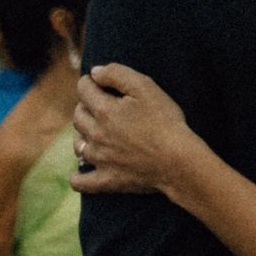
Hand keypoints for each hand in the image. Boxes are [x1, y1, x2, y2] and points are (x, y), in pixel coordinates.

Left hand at [71, 63, 189, 193]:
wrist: (178, 160)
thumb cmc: (165, 120)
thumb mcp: (145, 87)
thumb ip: (117, 74)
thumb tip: (95, 72)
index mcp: (104, 110)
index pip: (83, 90)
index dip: (89, 82)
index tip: (99, 82)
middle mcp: (96, 134)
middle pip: (78, 116)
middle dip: (86, 105)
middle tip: (101, 104)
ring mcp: (100, 159)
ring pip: (78, 144)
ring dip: (83, 135)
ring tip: (96, 132)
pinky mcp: (107, 180)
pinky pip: (82, 182)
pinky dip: (77, 178)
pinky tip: (80, 173)